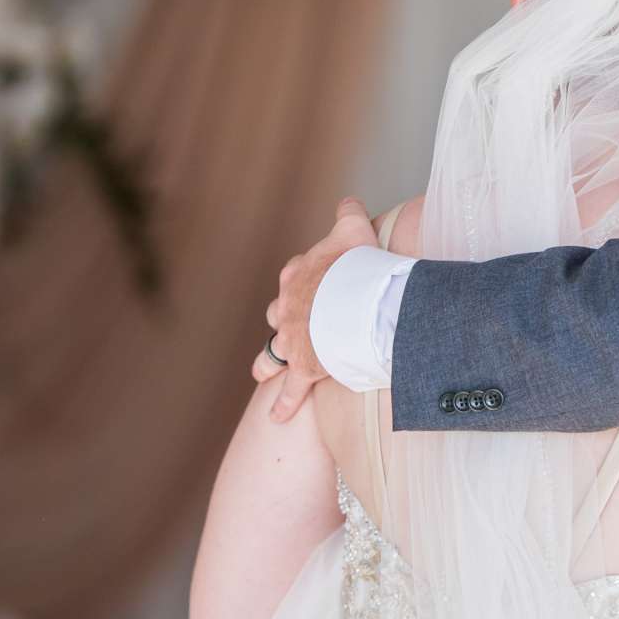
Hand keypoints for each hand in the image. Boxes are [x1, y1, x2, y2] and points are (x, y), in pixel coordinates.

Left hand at [255, 197, 378, 421]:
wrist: (357, 301)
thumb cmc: (357, 264)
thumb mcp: (354, 229)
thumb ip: (349, 213)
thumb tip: (348, 201)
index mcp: (299, 275)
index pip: (295, 276)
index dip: (305, 281)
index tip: (316, 284)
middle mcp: (288, 306)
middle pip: (278, 313)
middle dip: (282, 321)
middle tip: (287, 327)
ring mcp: (293, 339)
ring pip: (272, 350)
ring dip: (267, 362)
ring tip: (261, 372)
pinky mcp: (303, 368)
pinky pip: (291, 391)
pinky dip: (284, 404)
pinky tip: (276, 418)